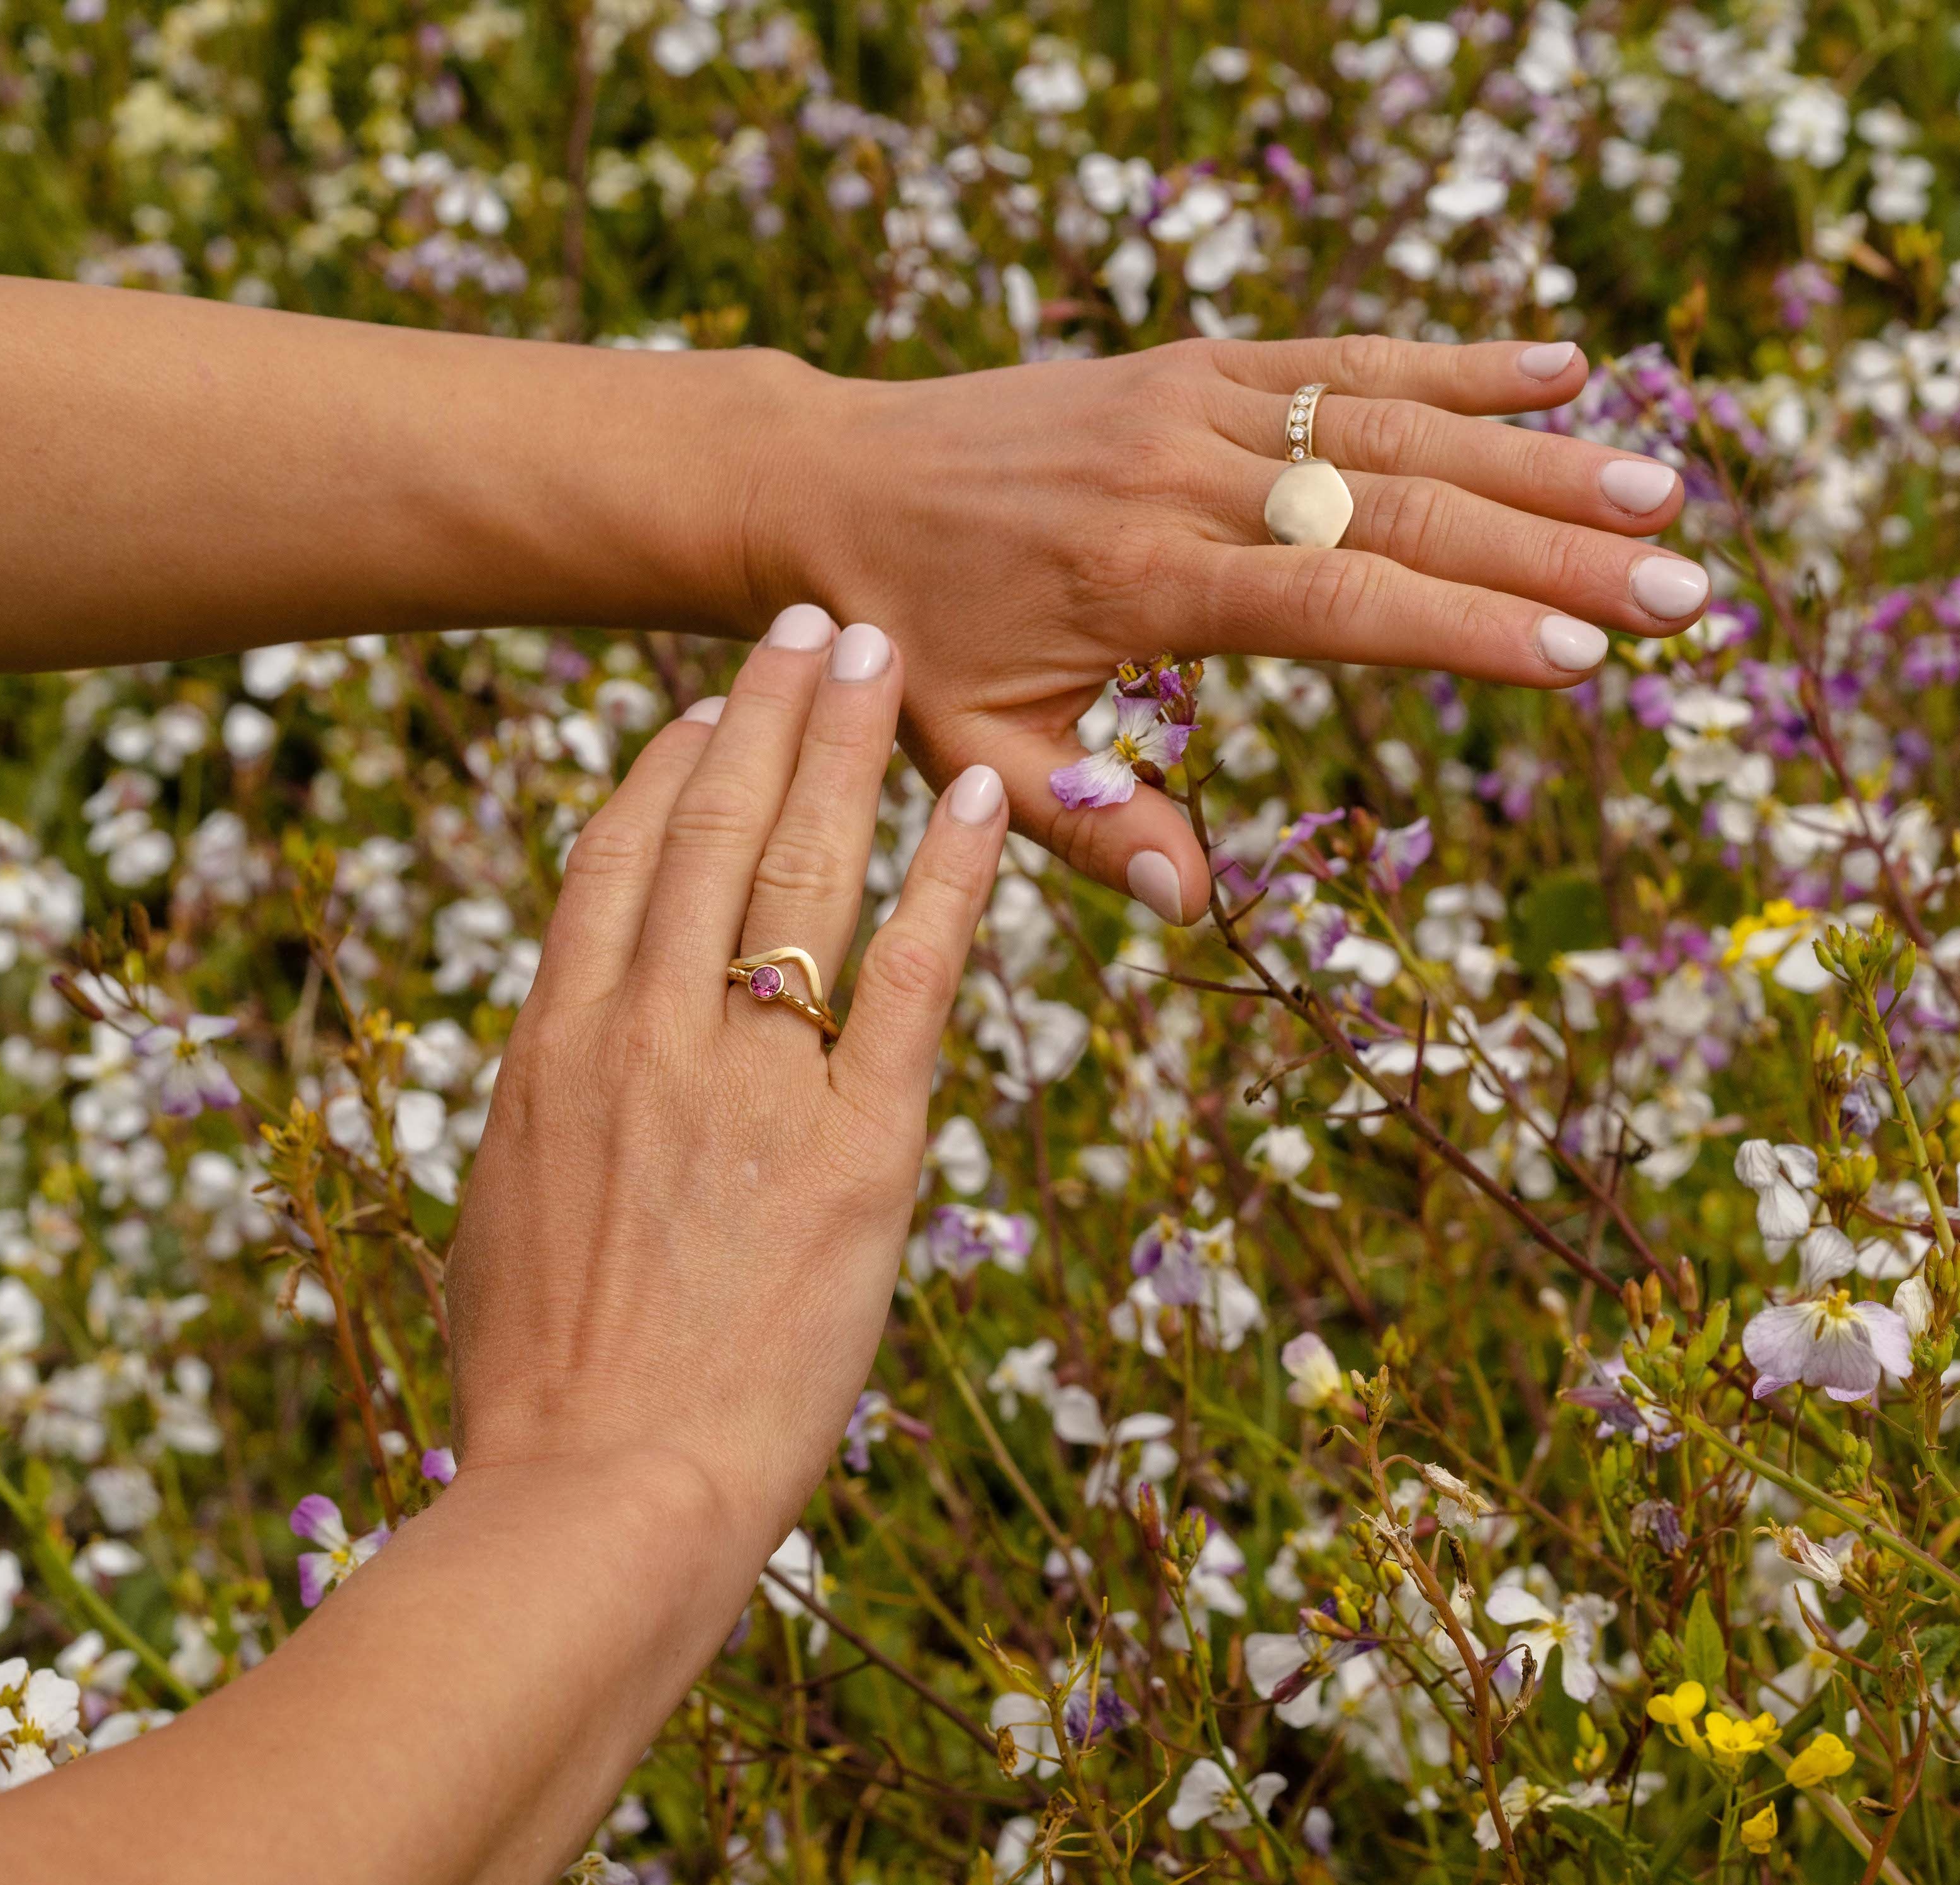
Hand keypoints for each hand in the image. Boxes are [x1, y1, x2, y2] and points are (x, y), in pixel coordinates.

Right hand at [443, 604, 1005, 1529]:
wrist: (598, 1496)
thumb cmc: (544, 1384)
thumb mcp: (509, 1220)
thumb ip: (554, 1119)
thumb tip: (575, 1068)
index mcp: (555, 1050)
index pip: (615, 862)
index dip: (666, 770)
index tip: (702, 709)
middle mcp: (649, 1034)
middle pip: (713, 830)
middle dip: (765, 713)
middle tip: (811, 622)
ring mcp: (754, 1081)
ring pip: (804, 869)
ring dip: (849, 751)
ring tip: (883, 656)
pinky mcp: (860, 1144)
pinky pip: (912, 975)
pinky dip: (948, 877)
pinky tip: (978, 795)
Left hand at [760, 335, 1698, 926]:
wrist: (826, 488)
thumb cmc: (905, 635)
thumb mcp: (973, 749)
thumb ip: (1088, 822)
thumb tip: (1195, 909)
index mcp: (1134, 581)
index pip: (1333, 603)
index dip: (1463, 628)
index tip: (1583, 656)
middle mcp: (1173, 475)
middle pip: (1392, 506)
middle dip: (1546, 550)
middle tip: (1682, 587)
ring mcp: (1183, 404)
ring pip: (1385, 419)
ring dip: (1532, 451)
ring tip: (1657, 487)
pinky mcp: (1183, 362)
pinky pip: (1333, 351)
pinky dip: (1448, 358)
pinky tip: (1556, 364)